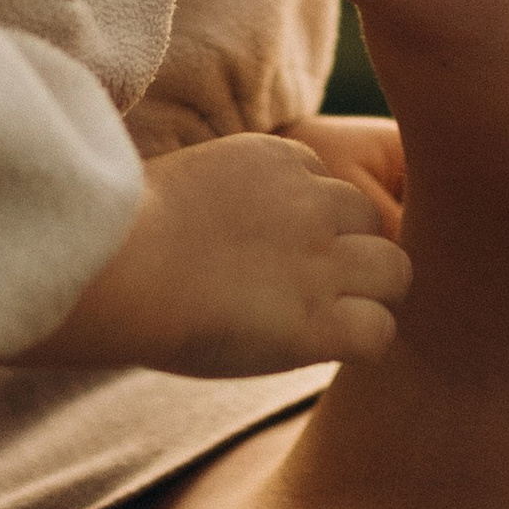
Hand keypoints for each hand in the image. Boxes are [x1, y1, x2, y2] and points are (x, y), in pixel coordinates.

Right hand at [19, 132, 410, 377]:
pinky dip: (361, 344)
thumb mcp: (178, 188)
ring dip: (369, 297)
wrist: (114, 270)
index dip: (313, 227)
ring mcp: (323, 260)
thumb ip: (219, 199)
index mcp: (276, 158)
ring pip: (395, 272)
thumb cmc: (117, 240)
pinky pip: (380, 331)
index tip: (275, 257)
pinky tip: (323, 351)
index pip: (329, 187)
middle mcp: (312, 201)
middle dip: (352, 256)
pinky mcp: (320, 320)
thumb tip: (217, 233)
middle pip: (372, 221)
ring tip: (325, 322)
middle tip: (311, 293)